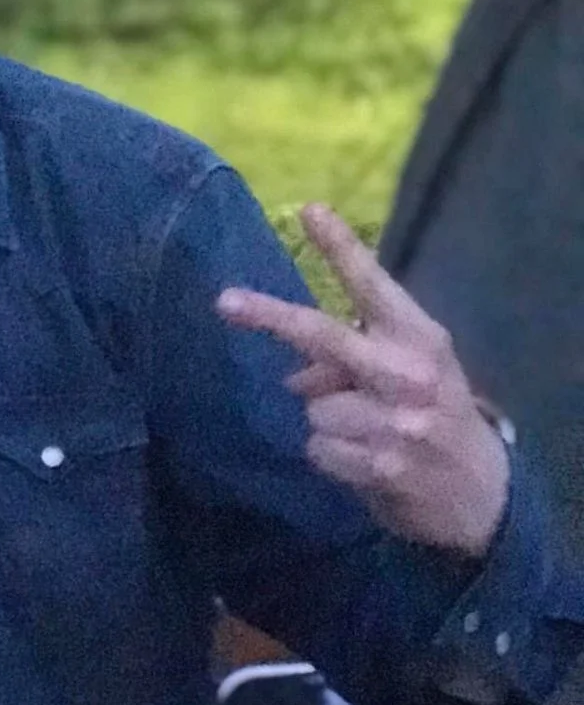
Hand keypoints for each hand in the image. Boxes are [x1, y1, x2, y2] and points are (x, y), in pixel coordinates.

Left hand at [216, 204, 508, 559]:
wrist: (480, 494)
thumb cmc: (435, 414)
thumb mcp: (411, 373)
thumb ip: (357, 357)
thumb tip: (296, 375)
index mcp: (421, 338)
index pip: (374, 286)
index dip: (341, 249)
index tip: (310, 211)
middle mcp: (409, 374)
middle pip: (324, 337)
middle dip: (271, 317)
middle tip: (225, 301)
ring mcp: (396, 423)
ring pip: (313, 406)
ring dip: (326, 421)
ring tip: (367, 433)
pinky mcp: (380, 467)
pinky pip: (318, 448)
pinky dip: (331, 456)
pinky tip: (366, 462)